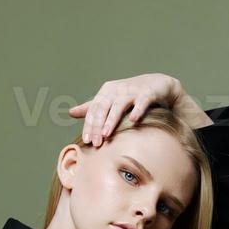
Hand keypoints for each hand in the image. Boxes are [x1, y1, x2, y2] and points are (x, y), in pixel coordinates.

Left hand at [68, 73, 183, 146]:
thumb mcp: (110, 100)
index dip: (89, 125)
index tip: (86, 141)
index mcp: (106, 91)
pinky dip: (137, 110)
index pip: (94, 110)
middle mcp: (117, 89)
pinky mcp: (148, 93)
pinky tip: (133, 120)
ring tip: (106, 134)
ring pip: (119, 105)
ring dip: (112, 119)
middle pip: (103, 108)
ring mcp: (133, 91)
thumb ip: (92, 107)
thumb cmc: (131, 95)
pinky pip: (142, 102)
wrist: (158, 85)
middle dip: (98, 126)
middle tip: (96, 143)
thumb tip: (70, 112)